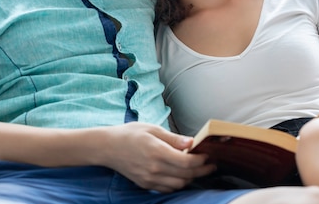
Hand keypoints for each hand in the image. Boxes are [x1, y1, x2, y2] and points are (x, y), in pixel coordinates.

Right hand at [100, 122, 215, 192]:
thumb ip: (173, 138)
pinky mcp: (146, 184)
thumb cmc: (130, 134)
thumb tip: (191, 143)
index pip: (186, 163)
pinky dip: (178, 183)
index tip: (208, 155)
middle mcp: (154, 168)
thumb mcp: (152, 129)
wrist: (108, 147)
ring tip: (197, 169)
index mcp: (157, 151)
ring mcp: (149, 179)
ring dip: (191, 178)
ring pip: (178, 185)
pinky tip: (181, 175)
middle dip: (202, 171)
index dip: (201, 161)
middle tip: (211, 165)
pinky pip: (167, 188)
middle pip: (186, 176)